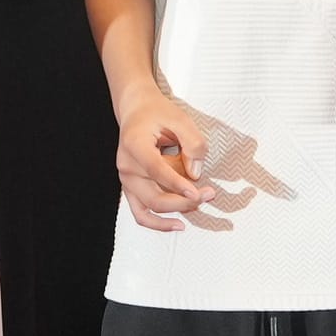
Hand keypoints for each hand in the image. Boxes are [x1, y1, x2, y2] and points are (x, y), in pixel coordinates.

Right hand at [108, 79, 242, 229]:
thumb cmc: (156, 113)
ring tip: (199, 205)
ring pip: (149, 208)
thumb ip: (192, 143)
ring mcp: (126, 179)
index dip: (178, 185)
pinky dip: (157, 224)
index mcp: (134, 144)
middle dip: (184, 201)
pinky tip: (178, 225)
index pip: (156, 170)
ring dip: (176, 211)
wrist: (136, 110)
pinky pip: (141, 214)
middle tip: (209, 194)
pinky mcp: (131, 188)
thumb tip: (195, 173)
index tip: (198, 193)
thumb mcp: (180, 118)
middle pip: (153, 196)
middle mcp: (126, 165)